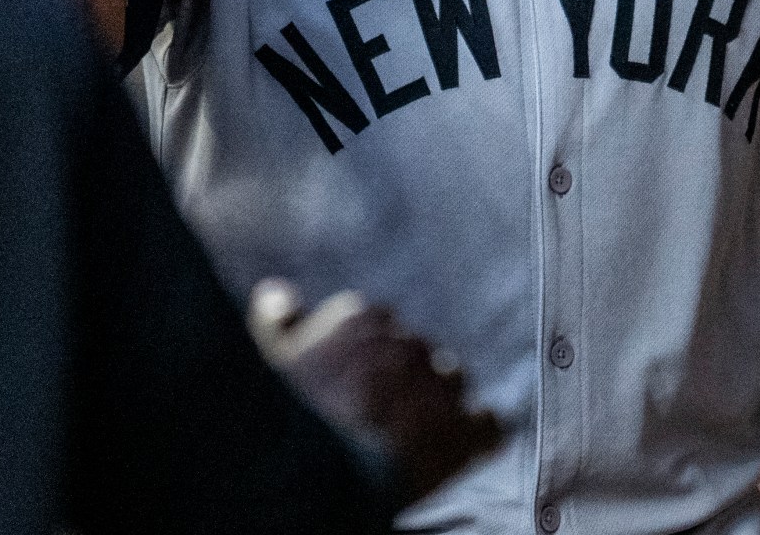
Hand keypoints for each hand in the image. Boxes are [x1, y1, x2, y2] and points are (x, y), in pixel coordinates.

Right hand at [249, 279, 501, 506]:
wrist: (324, 468)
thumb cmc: (293, 413)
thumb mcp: (273, 357)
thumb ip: (279, 319)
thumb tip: (275, 292)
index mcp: (362, 320)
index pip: (376, 324)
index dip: (367, 355)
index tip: (354, 380)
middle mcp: (406, 343)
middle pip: (416, 352)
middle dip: (403, 377)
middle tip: (379, 414)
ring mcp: (439, 384)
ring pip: (451, 380)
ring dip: (440, 401)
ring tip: (417, 433)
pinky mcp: (464, 431)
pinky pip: (487, 424)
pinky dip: (478, 434)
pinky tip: (463, 446)